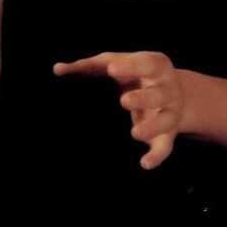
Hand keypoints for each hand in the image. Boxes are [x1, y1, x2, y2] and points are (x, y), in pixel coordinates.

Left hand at [53, 50, 183, 168]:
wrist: (169, 94)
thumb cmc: (132, 74)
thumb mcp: (115, 64)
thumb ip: (89, 66)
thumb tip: (57, 69)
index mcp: (154, 66)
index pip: (146, 63)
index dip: (131, 66)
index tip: (111, 70)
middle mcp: (166, 89)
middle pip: (159, 93)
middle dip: (143, 97)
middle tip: (123, 101)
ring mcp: (169, 111)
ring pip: (165, 120)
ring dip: (151, 127)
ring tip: (134, 133)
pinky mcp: (168, 133)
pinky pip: (166, 146)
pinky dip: (157, 156)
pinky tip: (145, 164)